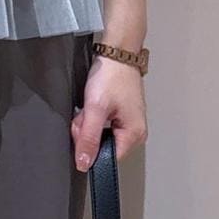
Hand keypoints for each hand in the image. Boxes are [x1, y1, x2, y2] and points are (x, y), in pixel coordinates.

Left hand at [71, 56, 146, 170]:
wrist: (116, 54)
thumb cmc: (112, 76)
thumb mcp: (95, 109)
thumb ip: (89, 138)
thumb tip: (84, 164)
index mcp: (134, 135)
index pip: (107, 158)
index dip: (90, 148)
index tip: (84, 131)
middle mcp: (135, 133)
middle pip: (101, 147)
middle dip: (87, 132)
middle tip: (87, 113)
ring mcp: (128, 124)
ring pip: (98, 136)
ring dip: (87, 124)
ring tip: (91, 106)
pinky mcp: (120, 116)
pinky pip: (101, 126)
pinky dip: (92, 117)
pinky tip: (92, 105)